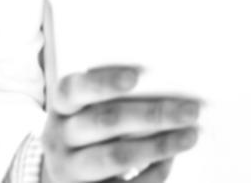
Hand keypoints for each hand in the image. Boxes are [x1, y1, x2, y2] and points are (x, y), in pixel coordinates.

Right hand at [41, 65, 200, 182]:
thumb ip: (121, 97)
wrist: (73, 174)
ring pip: (115, 156)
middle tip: (191, 110)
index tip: (135, 77)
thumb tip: (172, 87)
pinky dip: (152, 173)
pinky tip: (170, 160)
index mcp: (63, 107)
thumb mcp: (94, 110)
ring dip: (158, 146)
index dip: (102, 82)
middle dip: (152, 114)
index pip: (72, 89)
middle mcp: (59, 137)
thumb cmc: (96, 129)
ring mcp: (69, 169)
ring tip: (190, 136)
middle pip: (104, 121)